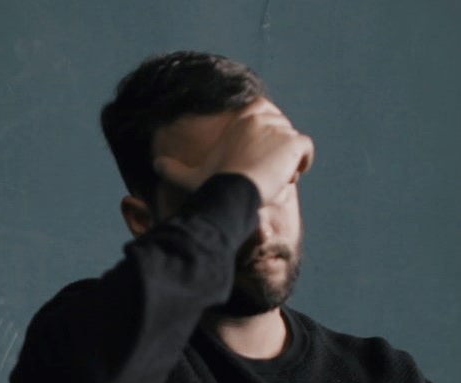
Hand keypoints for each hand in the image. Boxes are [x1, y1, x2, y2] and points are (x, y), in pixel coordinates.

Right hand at [152, 98, 314, 205]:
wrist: (232, 190)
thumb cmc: (212, 184)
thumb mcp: (190, 175)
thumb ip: (173, 169)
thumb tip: (154, 164)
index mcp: (242, 117)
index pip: (265, 114)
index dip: (265, 134)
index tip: (260, 154)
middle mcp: (262, 116)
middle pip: (281, 129)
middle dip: (277, 149)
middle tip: (266, 172)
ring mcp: (279, 128)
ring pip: (292, 142)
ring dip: (287, 160)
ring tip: (275, 178)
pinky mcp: (294, 142)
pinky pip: (306, 149)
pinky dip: (303, 162)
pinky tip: (290, 175)